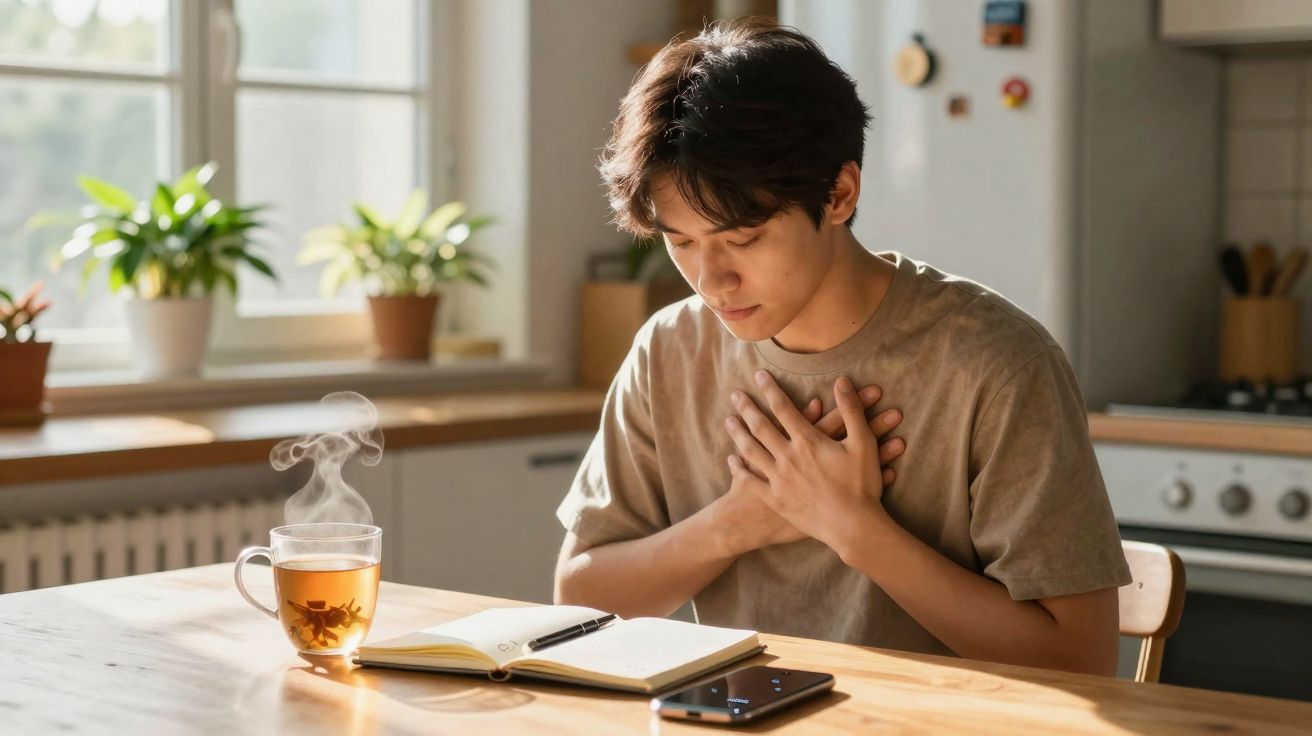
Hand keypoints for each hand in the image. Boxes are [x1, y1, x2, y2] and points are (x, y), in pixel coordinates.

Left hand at [725, 371, 891, 553]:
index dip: (770, 389)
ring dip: (738, 434)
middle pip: (761, 426)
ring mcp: (778, 479)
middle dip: (747, 408)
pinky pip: (750, 481)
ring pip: (751, 450)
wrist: (853, 527)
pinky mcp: (775, 500)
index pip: (784, 407)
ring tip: (729, 421)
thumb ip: (852, 410)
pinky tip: (732, 460)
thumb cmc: (862, 485)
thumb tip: (842, 381)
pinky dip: (739, 469)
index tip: (759, 376)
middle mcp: (788, 457)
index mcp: (808, 441)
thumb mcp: (863, 443)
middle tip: (736, 395)